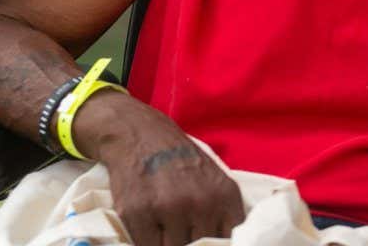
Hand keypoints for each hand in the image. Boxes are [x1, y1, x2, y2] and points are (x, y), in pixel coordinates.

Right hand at [73, 91, 245, 245]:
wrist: (138, 133)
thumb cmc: (178, 157)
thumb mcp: (213, 178)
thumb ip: (222, 213)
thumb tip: (221, 245)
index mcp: (224, 195)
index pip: (230, 242)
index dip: (215, 244)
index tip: (205, 240)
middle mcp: (200, 202)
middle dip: (190, 243)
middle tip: (181, 229)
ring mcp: (169, 208)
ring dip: (167, 242)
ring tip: (163, 225)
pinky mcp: (138, 213)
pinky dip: (146, 241)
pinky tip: (148, 224)